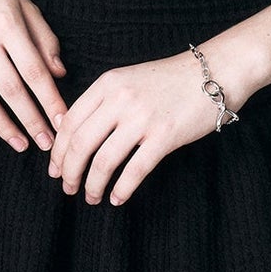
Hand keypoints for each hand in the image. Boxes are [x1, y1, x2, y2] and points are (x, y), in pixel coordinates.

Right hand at [0, 0, 68, 152]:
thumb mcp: (29, 9)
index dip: (50, 99)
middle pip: (9, 89)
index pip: (34, 70)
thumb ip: (46, 41)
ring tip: (20, 143)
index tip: (63, 121)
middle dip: (31, 120)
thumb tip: (59, 75)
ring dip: (2, 125)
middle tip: (47, 143)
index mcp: (8, 26)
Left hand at [47, 48, 243, 206]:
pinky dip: (121, 189)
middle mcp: (120, 99)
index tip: (56, 168)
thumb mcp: (128, 80)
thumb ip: (102, 101)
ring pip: (103, 161)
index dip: (58, 151)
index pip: (69, 122)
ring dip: (92, 185)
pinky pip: (134, 170)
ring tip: (91, 197)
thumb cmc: (169, 80)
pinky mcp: (164, 136)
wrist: (214, 73)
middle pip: (80, 144)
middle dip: (70, 172)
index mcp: (107, 84)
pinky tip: (117, 198)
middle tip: (68, 188)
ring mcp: (142, 118)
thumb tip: (73, 134)